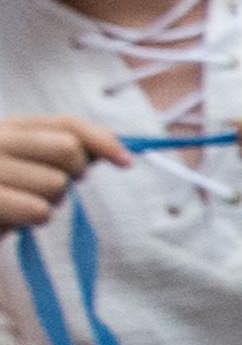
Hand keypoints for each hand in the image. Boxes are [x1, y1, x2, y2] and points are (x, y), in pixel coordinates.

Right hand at [0, 113, 129, 237]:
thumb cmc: (1, 193)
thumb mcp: (24, 165)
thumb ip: (59, 150)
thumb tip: (111, 142)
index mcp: (6, 127)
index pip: (66, 124)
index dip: (102, 140)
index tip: (126, 161)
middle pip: (68, 150)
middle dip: (72, 174)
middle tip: (49, 190)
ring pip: (57, 184)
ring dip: (49, 203)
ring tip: (20, 204)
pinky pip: (38, 210)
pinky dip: (33, 220)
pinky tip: (12, 219)